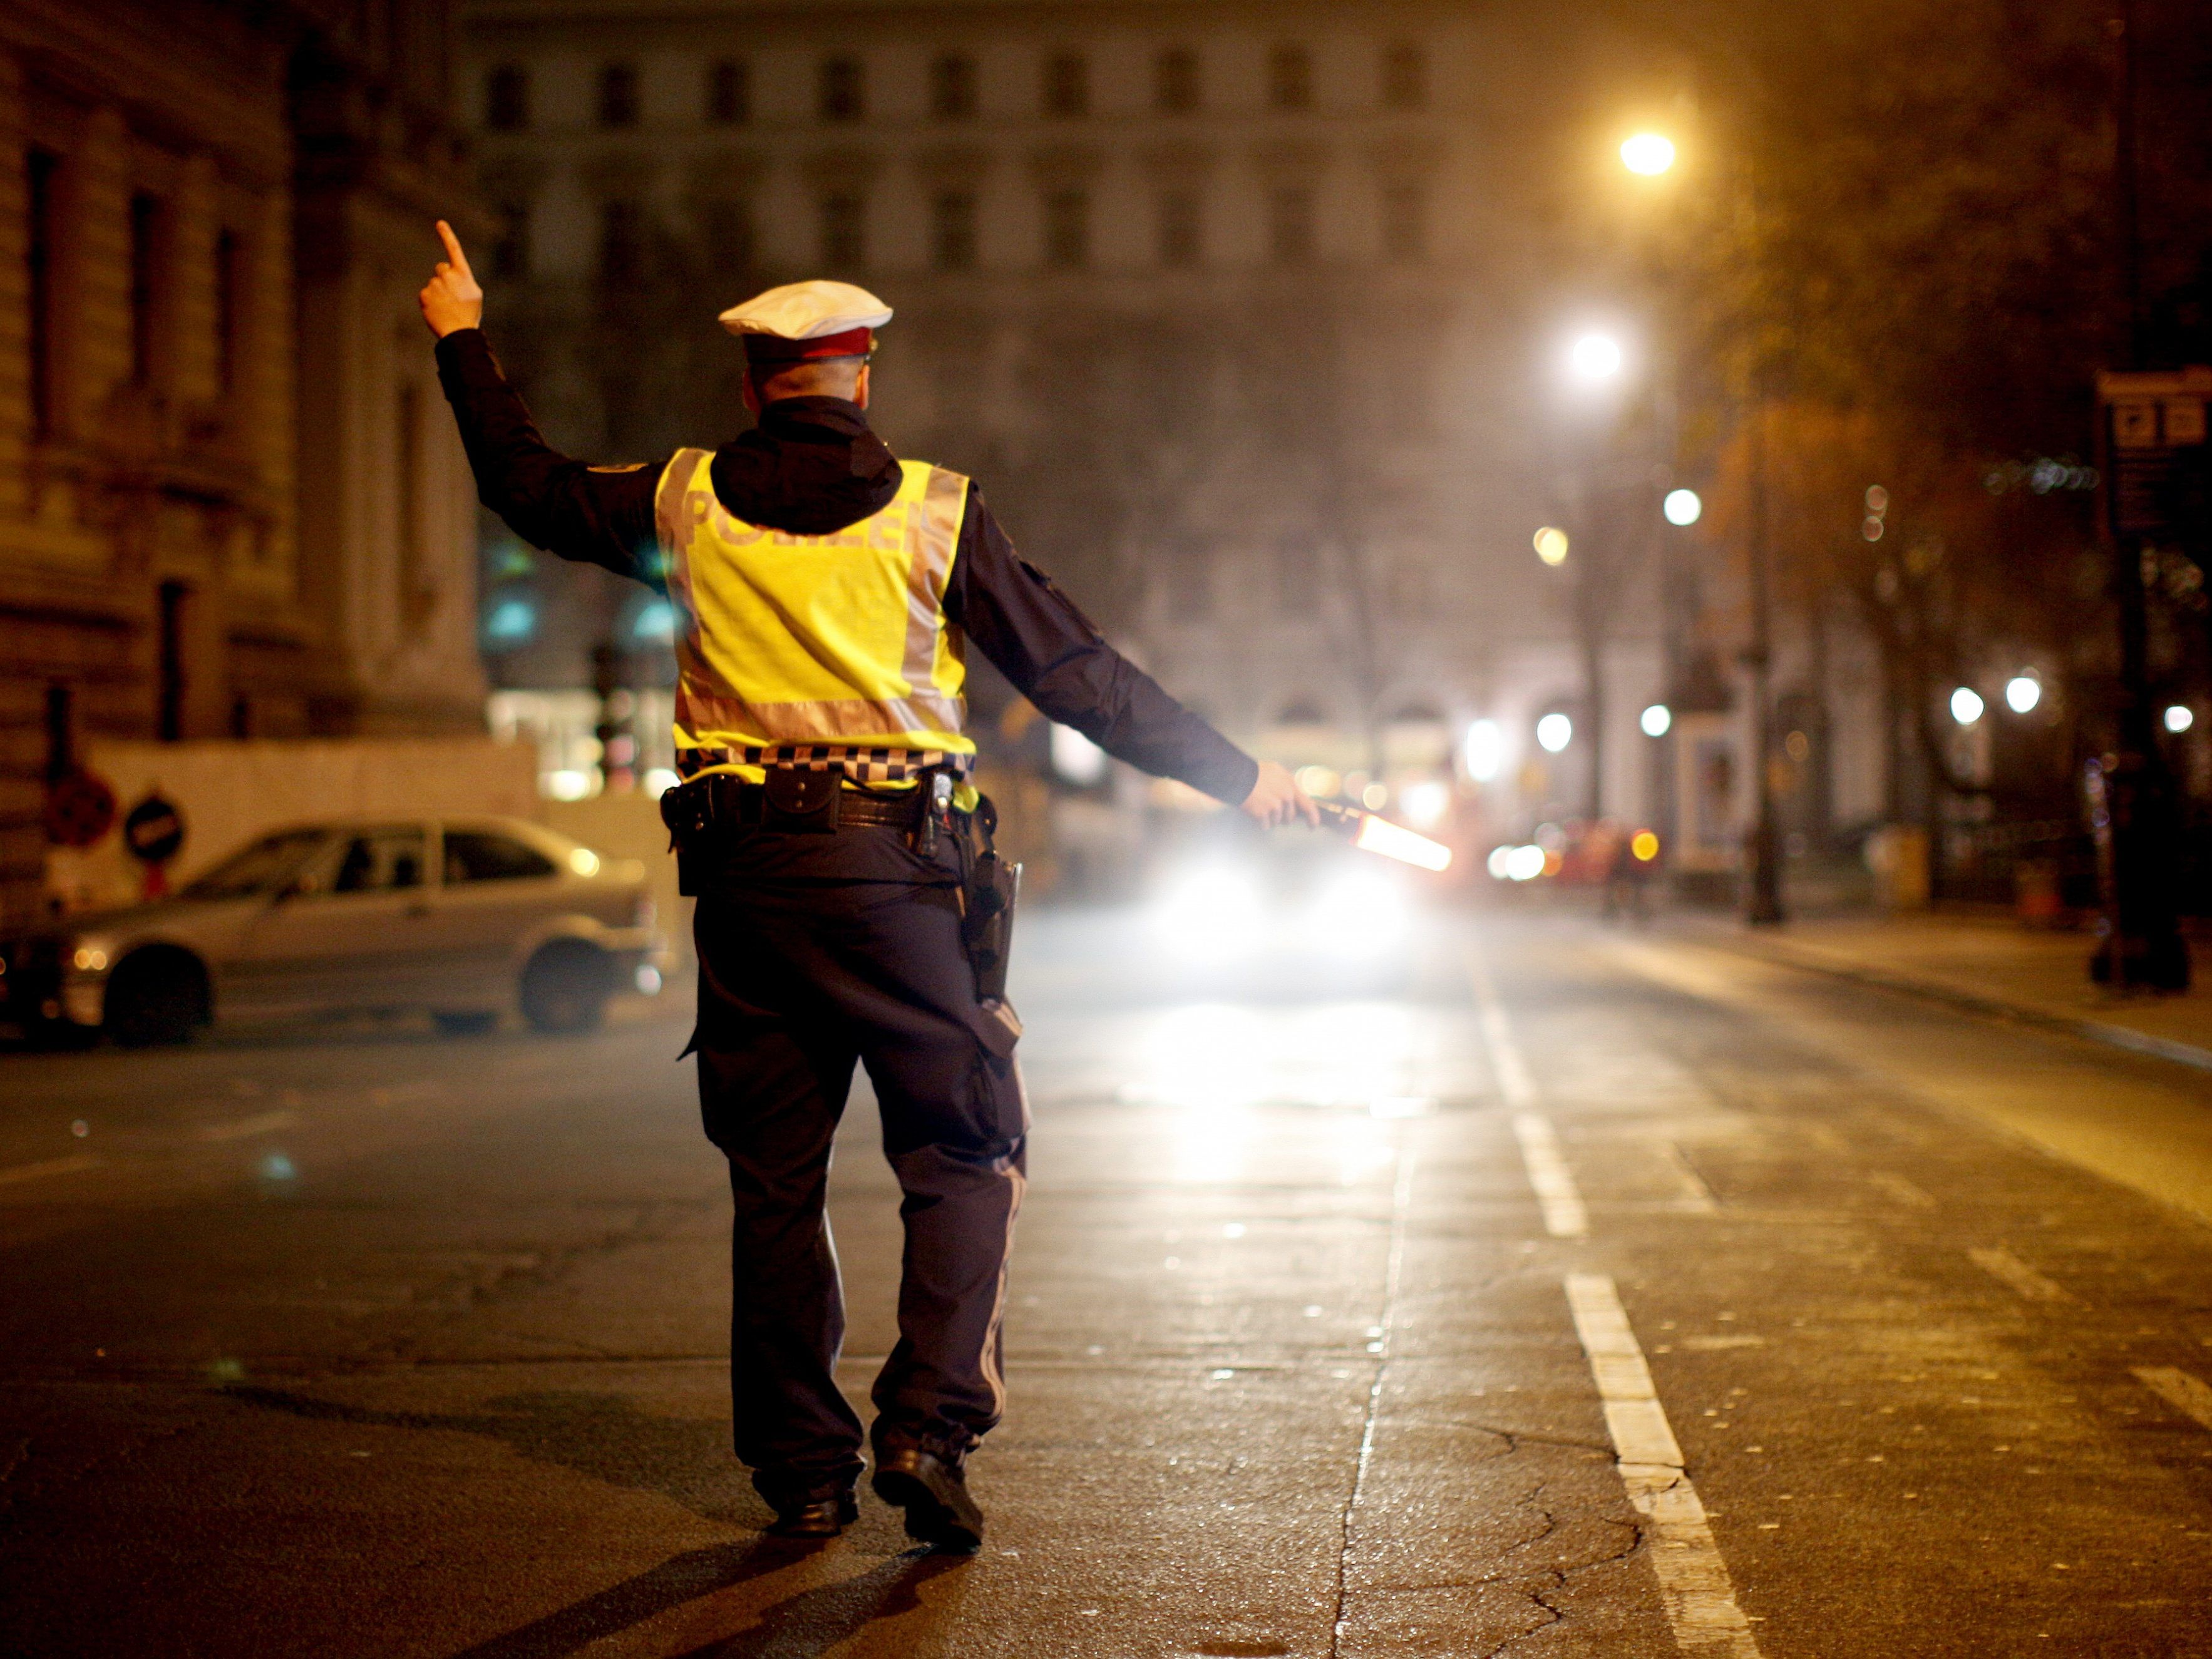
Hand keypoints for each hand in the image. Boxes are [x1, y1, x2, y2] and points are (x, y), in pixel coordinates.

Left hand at [417, 220, 482, 337]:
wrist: (458, 332)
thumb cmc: (469, 314)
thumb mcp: (474, 293)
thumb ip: (462, 279)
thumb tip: (451, 273)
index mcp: (463, 274)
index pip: (454, 249)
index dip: (447, 235)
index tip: (440, 223)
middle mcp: (448, 276)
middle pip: (441, 268)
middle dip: (444, 277)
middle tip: (452, 296)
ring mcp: (435, 285)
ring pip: (434, 283)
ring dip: (438, 292)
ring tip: (447, 307)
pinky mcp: (424, 294)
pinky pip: (426, 293)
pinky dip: (430, 301)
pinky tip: (438, 310)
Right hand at [1240, 760, 1319, 828]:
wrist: (1238, 776)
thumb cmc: (1254, 772)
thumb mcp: (1276, 772)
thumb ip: (1286, 784)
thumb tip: (1292, 796)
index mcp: (1290, 784)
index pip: (1308, 804)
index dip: (1313, 817)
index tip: (1313, 825)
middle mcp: (1286, 795)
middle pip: (1290, 816)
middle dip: (1283, 817)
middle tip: (1270, 809)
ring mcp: (1275, 805)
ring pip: (1277, 821)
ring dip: (1269, 818)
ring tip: (1258, 805)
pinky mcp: (1264, 813)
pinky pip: (1265, 825)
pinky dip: (1259, 822)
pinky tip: (1253, 811)